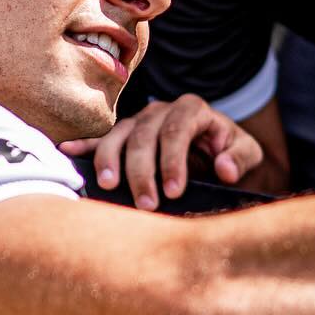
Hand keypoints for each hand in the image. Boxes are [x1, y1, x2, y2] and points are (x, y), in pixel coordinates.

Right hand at [61, 95, 262, 210]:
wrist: (217, 150)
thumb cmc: (231, 152)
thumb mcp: (247, 153)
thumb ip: (241, 157)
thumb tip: (225, 168)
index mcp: (193, 110)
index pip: (178, 130)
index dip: (173, 160)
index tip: (174, 191)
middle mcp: (162, 111)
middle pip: (145, 136)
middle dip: (143, 171)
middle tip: (147, 205)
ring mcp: (139, 121)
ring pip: (119, 135)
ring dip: (111, 160)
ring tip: (109, 186)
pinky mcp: (124, 136)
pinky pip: (101, 138)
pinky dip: (84, 145)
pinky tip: (67, 151)